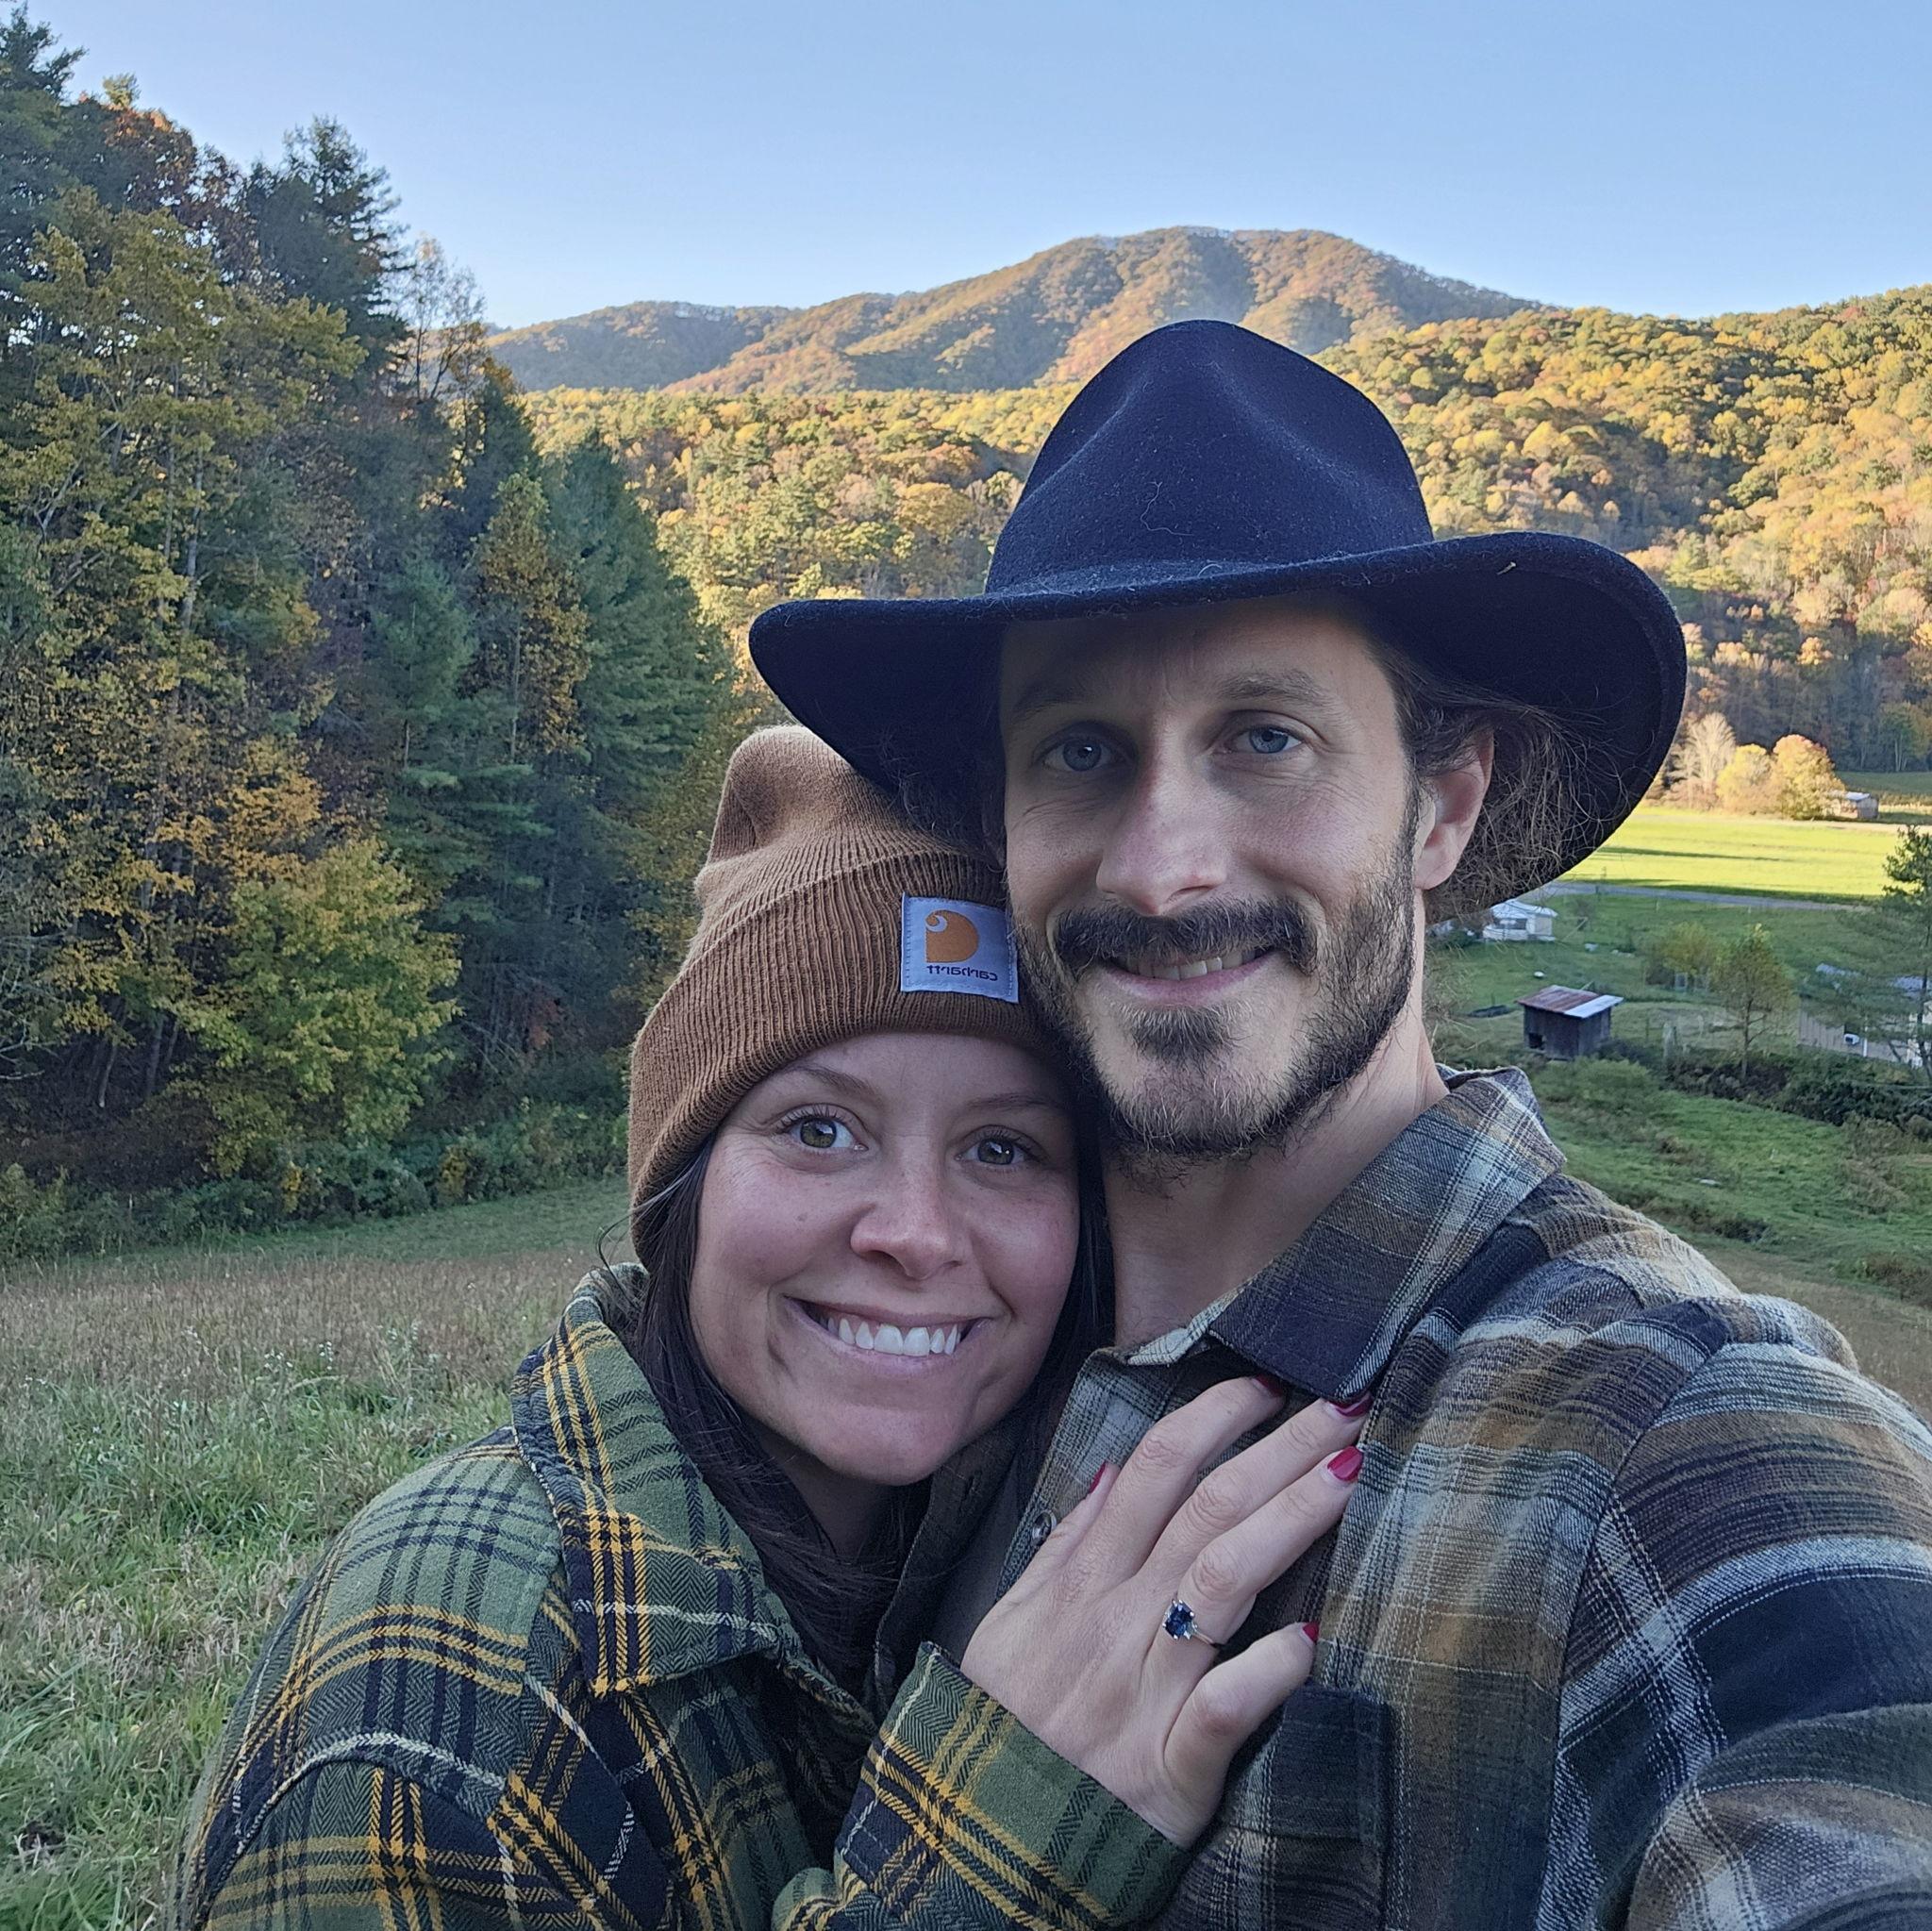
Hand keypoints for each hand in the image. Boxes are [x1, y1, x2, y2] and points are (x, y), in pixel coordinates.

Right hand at [959, 1377, 1365, 1845]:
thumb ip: (1067, 1546)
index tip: (1268, 1386)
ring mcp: (1145, 1690)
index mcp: (1081, 1582)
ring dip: (1292, 1520)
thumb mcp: (1010, 1622)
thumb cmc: (1006, 1726)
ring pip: (1224, 1583)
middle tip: (1348, 1405)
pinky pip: (1223, 1709)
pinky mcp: (1171, 1768)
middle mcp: (1117, 1621)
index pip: (1155, 1470)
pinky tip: (1313, 1638)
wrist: (985, 1845)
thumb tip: (1119, 1470)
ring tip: (1354, 1475)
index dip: (1215, 1418)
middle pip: (1208, 1509)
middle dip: (1282, 1449)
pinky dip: (1266, 1671)